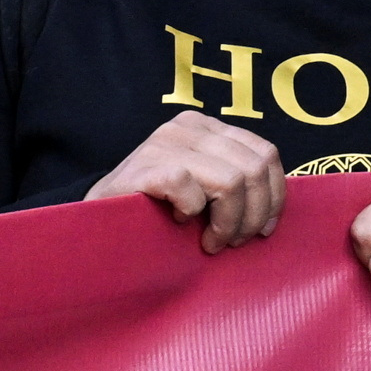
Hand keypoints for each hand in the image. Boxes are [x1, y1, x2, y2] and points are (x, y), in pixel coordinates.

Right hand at [89, 113, 284, 250]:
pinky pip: (191, 188)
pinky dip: (193, 213)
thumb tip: (274, 210)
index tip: (264, 229)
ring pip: (232, 181)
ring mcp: (165, 144)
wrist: (96, 220)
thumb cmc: (154, 210)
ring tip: (212, 242)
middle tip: (233, 242)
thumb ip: (233, 184)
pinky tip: (180, 223)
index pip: (266, 153)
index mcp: (207, 128)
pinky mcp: (145, 167)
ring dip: (229, 222)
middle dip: (254, 214)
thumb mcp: (201, 187)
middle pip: (254, 168)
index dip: (274, 195)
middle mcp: (188, 127)